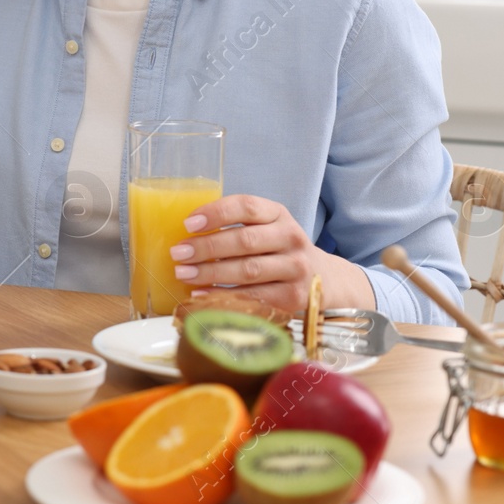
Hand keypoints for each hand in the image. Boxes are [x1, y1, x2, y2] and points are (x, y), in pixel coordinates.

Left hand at [169, 194, 371, 312]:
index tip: (189, 223)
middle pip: (244, 240)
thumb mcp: (266, 228)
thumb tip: (187, 234)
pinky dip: (223, 295)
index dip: (216, 213)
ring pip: (248, 270)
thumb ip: (236, 225)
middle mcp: (291, 238)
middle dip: (206, 247)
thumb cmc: (278, 250)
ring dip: (210, 272)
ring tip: (183, 273)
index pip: (247, 206)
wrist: (324, 280)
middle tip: (178, 253)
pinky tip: (202, 293)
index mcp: (279, 214)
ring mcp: (295, 268)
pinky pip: (253, 296)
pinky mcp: (294, 297)